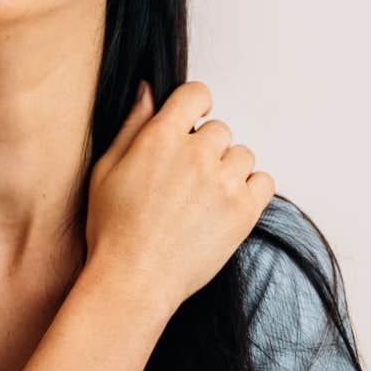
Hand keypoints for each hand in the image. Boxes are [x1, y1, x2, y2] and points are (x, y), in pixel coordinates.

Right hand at [85, 81, 274, 308]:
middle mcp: (196, 155)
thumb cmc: (113, 229)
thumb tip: (148, 90)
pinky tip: (227, 205)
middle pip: (220, 129)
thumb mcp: (106, 170)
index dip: (195, 105)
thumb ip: (131, 126)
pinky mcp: (244, 212)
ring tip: (204, 197)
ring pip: (242, 155)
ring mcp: (223, 183)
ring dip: (227, 170)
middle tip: (187, 179)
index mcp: (160, 138)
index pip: (195, 94)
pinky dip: (251, 189)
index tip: (193, 121)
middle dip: (206, 148)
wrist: (134, 280)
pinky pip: (265, 181)